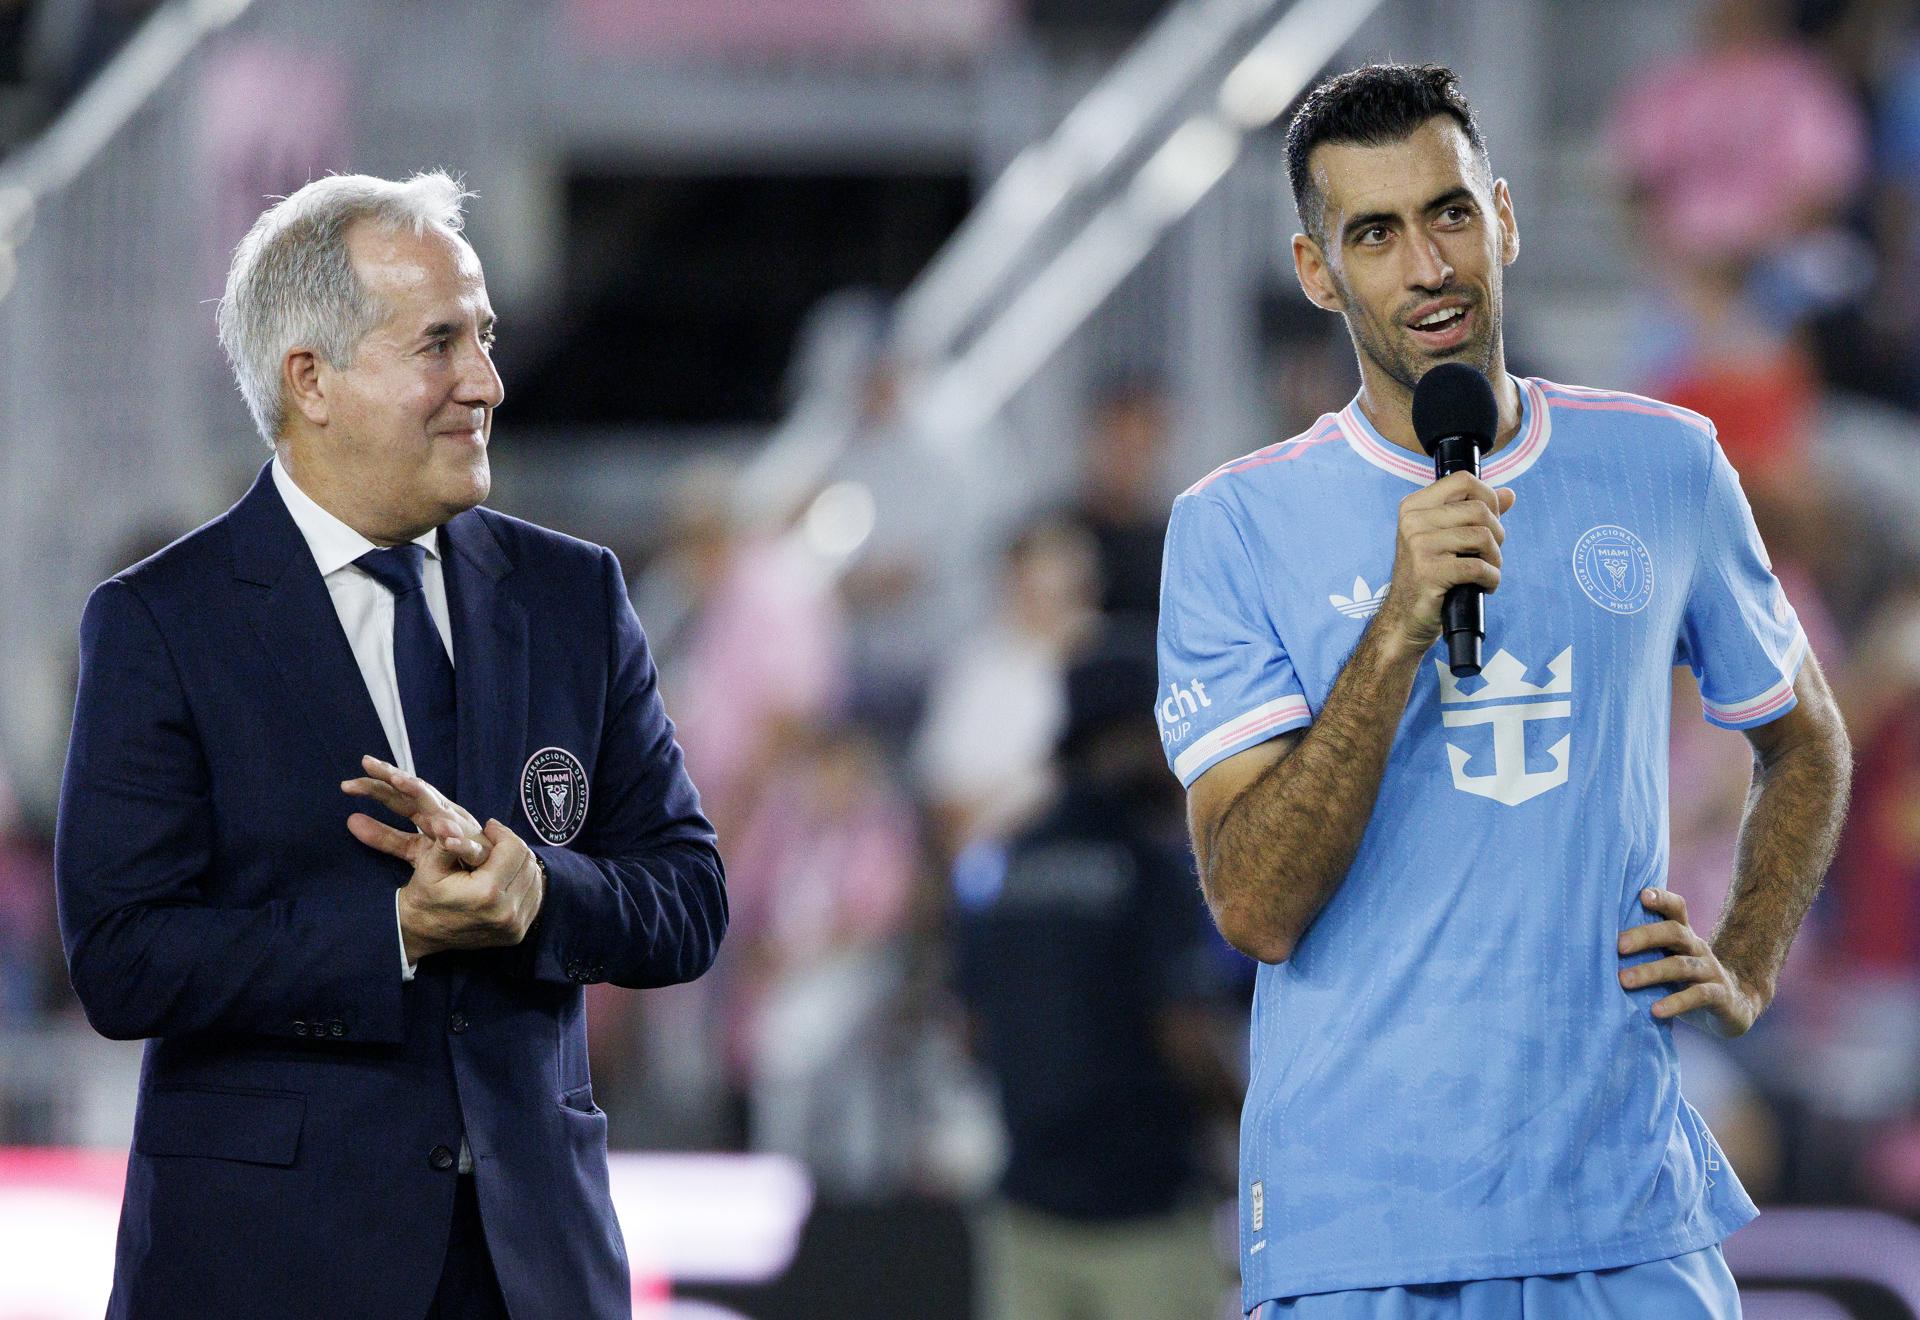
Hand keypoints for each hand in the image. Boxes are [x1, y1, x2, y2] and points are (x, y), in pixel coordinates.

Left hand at [342, 755, 488, 866]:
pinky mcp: (480, 850)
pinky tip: (445, 833)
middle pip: (416, 791)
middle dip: (394, 777)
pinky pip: (468, 845)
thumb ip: (385, 837)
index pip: (398, 796)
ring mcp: (462, 829)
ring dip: (423, 793)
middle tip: (368, 764)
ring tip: (402, 782)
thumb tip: (350, 820)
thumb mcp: (413, 848)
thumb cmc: (451, 858)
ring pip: (440, 808)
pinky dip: (458, 840)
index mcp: (426, 813)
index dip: (375, 787)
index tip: (347, 784)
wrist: (494, 873)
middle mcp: (444, 814)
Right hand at [386, 818, 545, 960]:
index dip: (502, 832)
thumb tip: (448, 824)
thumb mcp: (429, 866)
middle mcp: (506, 912)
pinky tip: (505, 876)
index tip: (489, 828)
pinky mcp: (518, 933)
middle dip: (511, 845)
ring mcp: (515, 925)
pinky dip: (524, 881)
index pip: (514, 849)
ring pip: (535, 878)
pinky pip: (534, 896)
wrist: (423, 933)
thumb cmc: (425, 896)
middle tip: (493, 841)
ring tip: (498, 858)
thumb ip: (446, 842)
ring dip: (520, 862)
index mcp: (486, 893)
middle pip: (528, 862)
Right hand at [1373, 472, 1515, 655]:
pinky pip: (1478, 567)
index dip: (1488, 497)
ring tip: (1488, 571)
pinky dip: (1491, 578)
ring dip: (1495, 558)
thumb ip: (1476, 513)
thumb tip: (1509, 494)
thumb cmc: (1429, 576)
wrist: (1405, 617)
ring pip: (1482, 537)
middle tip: (1490, 554)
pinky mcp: (1428, 572)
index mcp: (1414, 506)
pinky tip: (1485, 586)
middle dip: (1497, 533)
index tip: (1490, 521)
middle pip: (1479, 509)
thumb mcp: (1448, 538)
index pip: (1463, 480)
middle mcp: (1413, 521)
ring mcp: (1418, 546)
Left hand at [1618, 888, 1763, 1037]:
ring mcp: (1710, 971)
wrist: (1734, 1005)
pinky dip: (1676, 1003)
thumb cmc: (1684, 979)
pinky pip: (1698, 996)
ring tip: (1623, 981)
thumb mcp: (1667, 959)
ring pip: (1680, 965)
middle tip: (1618, 946)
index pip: (1676, 908)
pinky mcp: (1720, 996)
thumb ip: (1642, 951)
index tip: (1641, 895)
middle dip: (1645, 936)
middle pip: (1674, 932)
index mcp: (1683, 935)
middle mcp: (1697, 947)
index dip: (1662, 899)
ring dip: (1651, 972)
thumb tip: (1591, 945)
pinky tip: (1656, 1010)